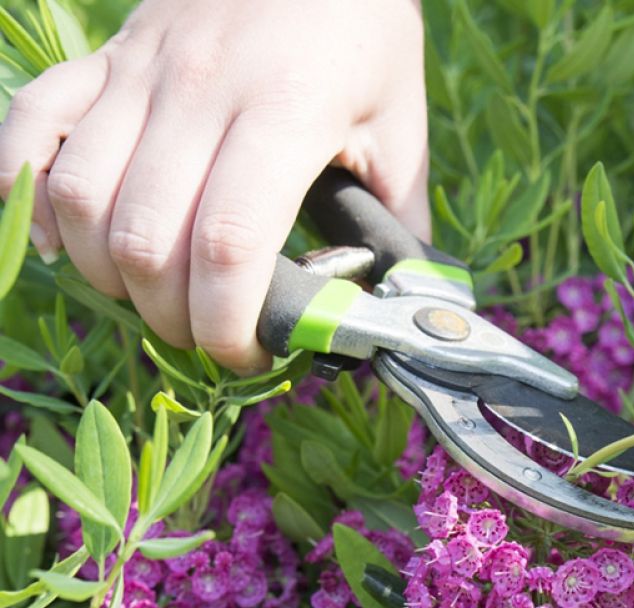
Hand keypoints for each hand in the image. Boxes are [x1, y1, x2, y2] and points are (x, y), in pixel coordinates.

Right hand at [0, 0, 428, 373]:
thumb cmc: (364, 33)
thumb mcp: (401, 129)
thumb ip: (396, 224)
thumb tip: (396, 308)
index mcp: (284, 114)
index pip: (227, 245)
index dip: (226, 322)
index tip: (245, 354)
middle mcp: (199, 91)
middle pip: (145, 239)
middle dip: (171, 316)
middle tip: (206, 334)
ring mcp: (140, 69)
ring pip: (81, 195)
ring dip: (106, 271)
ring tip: (152, 295)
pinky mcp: (104, 55)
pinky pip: (33, 124)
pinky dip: (27, 192)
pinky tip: (59, 240)